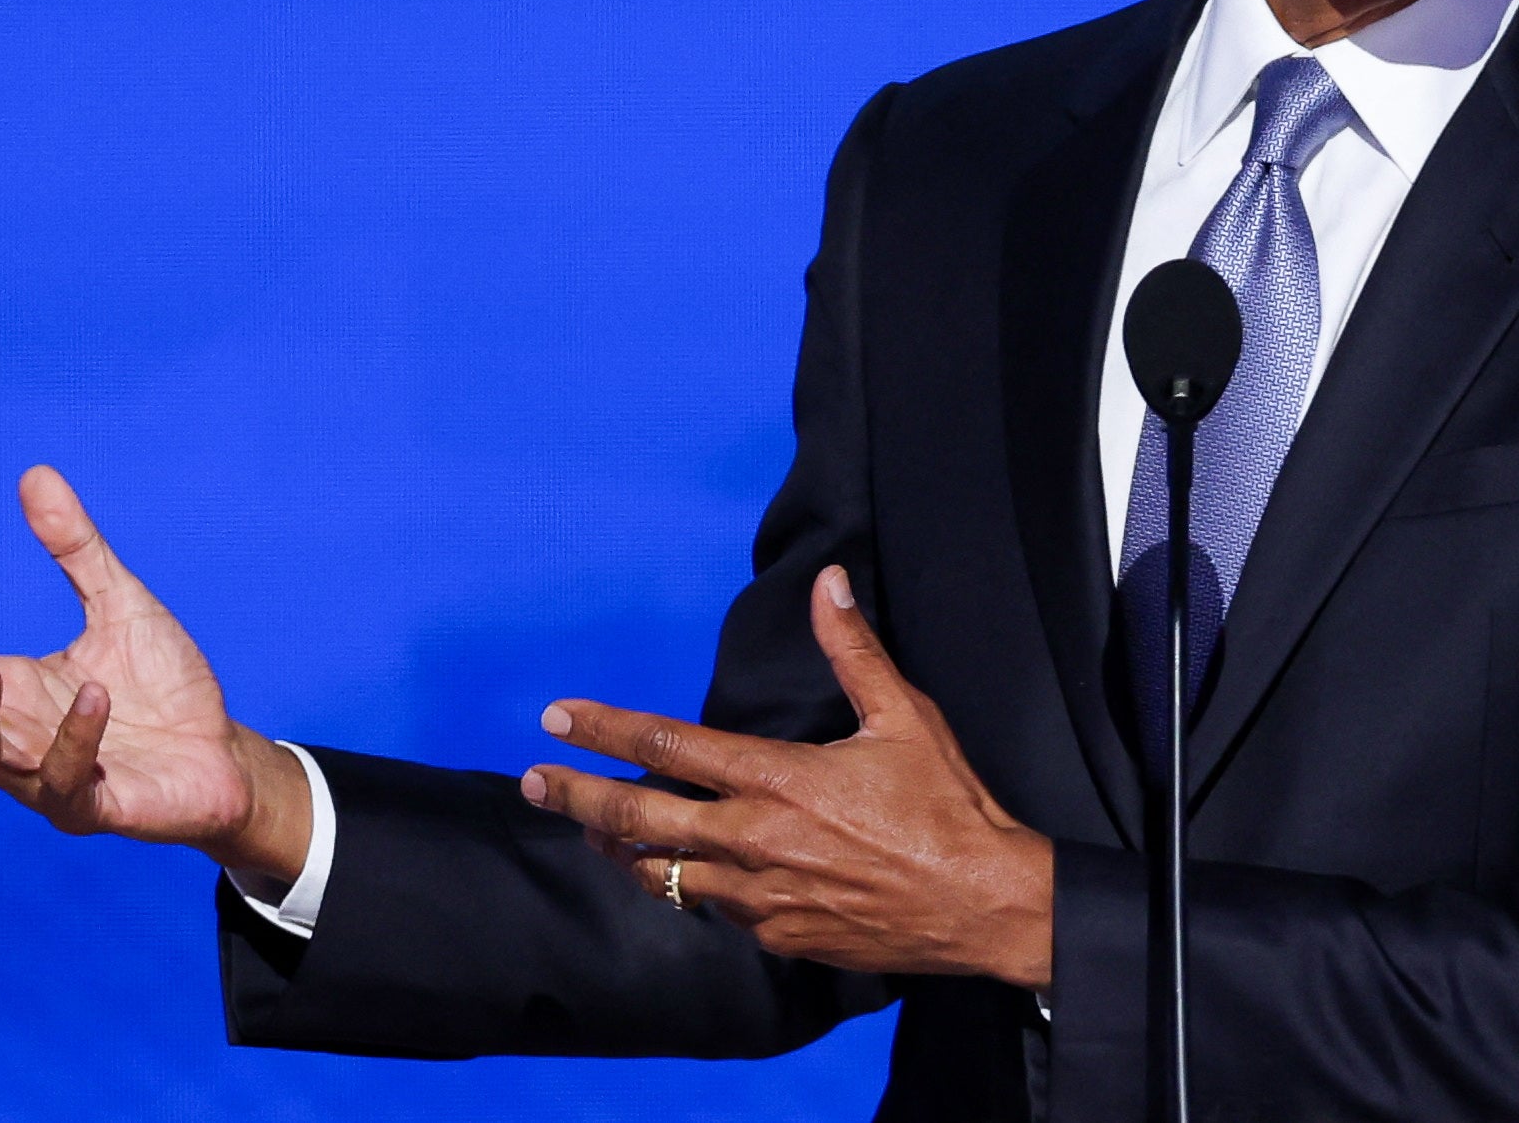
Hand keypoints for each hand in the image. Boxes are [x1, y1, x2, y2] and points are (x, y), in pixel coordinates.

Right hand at [0, 466, 311, 881]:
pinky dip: (77, 739)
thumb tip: (35, 472)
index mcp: (10, 690)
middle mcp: (13, 738)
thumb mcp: (120, 605)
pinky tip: (96, 696)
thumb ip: (76, 549)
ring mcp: (46, 779)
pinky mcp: (93, 809)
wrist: (222, 755)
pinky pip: (69, 781)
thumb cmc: (163, 686)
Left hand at [521, 566, 1054, 990]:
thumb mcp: (905, 716)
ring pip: (664, 876)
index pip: (669, 747)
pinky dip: (688, 888)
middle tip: (534, 782)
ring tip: (593, 832)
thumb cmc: (948, 807)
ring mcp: (761, 896)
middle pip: (639, 822)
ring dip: (621, 851)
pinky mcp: (780, 936)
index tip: (557, 717)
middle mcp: (755, 840)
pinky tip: (681, 878)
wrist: (983, 904)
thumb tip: (830, 581)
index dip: (605, 730)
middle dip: (578, 798)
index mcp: (778, 779)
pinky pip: (714, 911)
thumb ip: (855, 650)